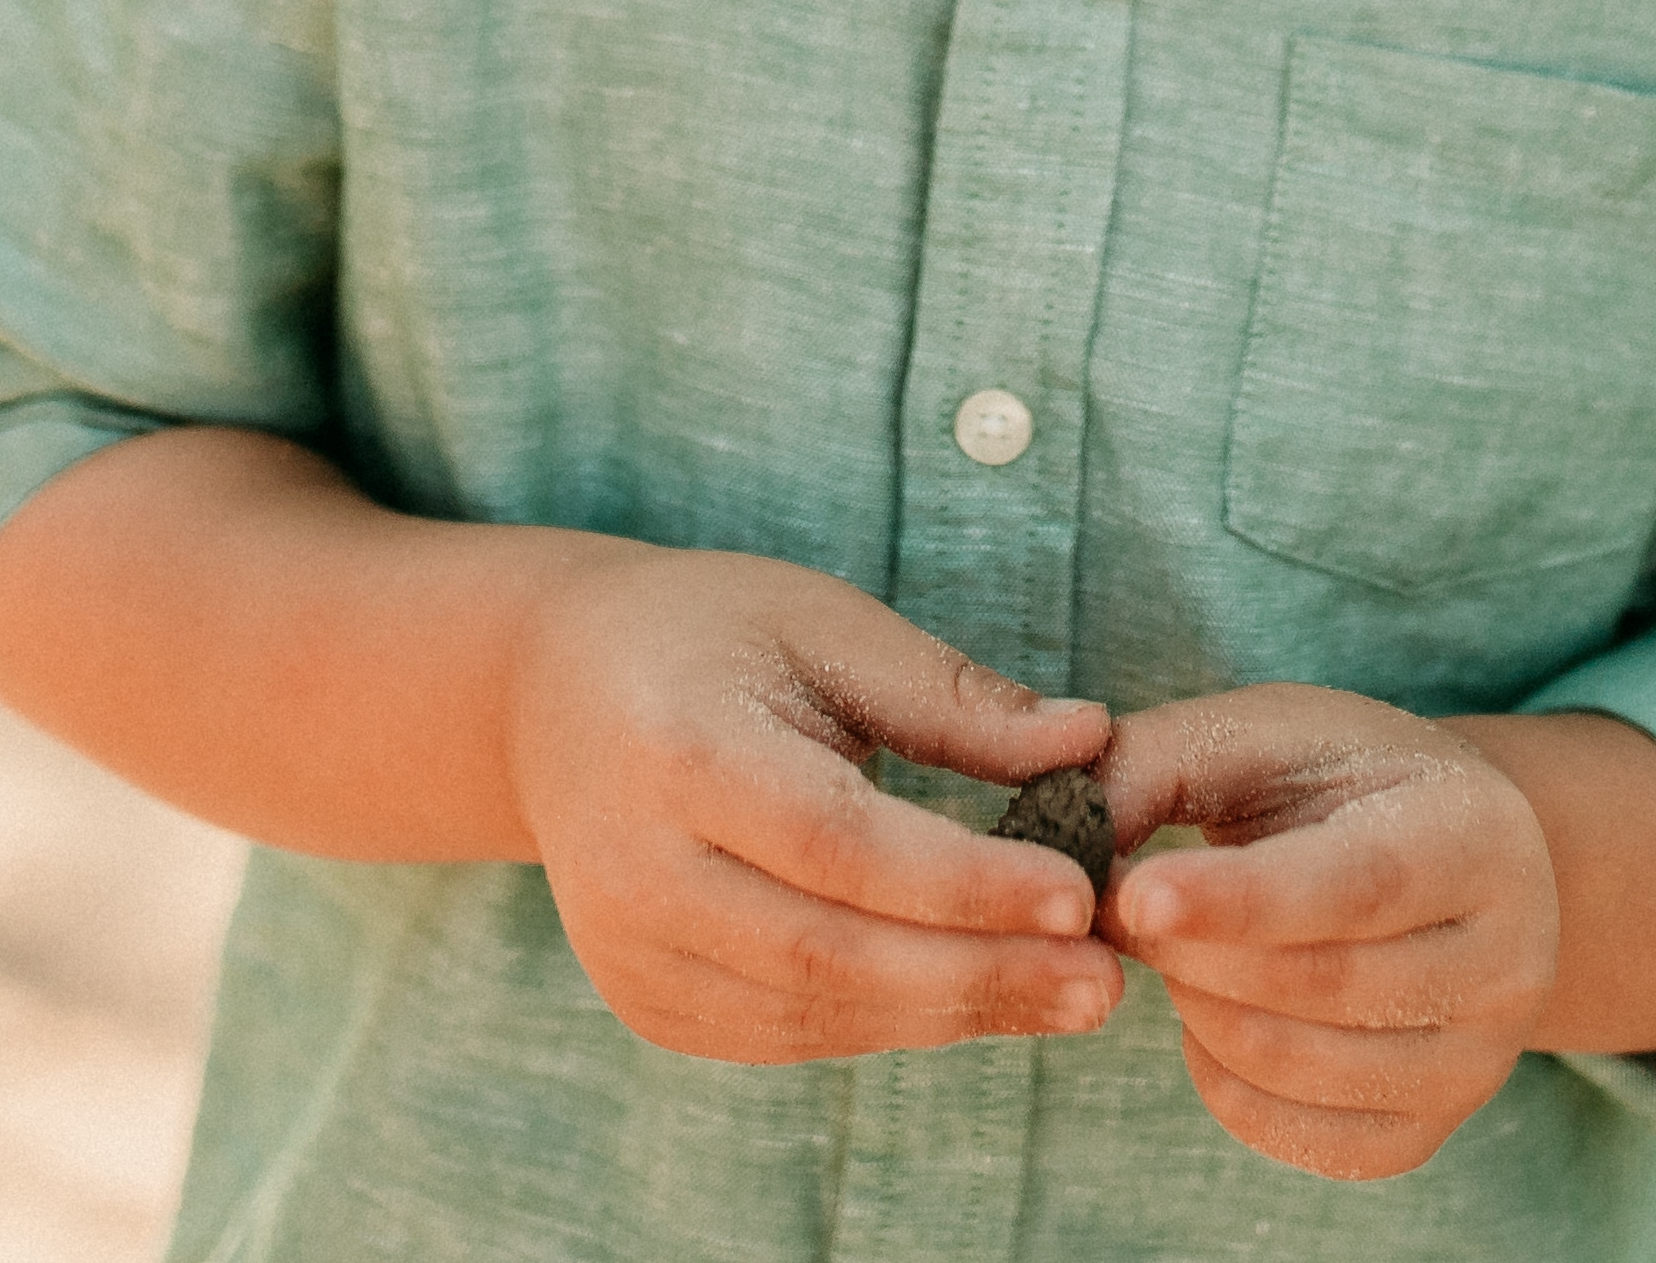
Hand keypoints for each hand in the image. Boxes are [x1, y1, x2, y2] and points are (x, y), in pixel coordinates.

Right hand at [498, 540, 1122, 1064]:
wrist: (552, 695)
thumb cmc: (706, 637)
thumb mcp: (822, 623)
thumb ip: (950, 696)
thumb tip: (1089, 741)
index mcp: (678, 751)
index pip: (837, 842)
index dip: (962, 882)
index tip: (1079, 895)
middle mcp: (636, 869)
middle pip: (828, 951)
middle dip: (980, 973)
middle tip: (1103, 979)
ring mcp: (631, 951)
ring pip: (814, 1010)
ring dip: (953, 1012)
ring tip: (1070, 993)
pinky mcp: (647, 1000)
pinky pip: (788, 1033)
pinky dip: (893, 1022)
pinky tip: (980, 996)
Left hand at [1098, 685, 1557, 1179]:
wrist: (1445, 861)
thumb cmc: (1342, 782)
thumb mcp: (1265, 734)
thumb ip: (1158, 764)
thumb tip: (1063, 836)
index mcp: (1477, 833)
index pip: (1358, 884)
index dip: (1240, 901)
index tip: (1134, 899)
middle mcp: (1507, 958)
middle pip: (1321, 983)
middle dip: (1192, 953)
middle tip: (1123, 908)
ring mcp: (1478, 1059)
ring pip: (1301, 1067)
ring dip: (1199, 1010)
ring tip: (1177, 950)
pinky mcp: (1427, 1129)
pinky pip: (1299, 1136)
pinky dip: (1223, 1080)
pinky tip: (1214, 1011)